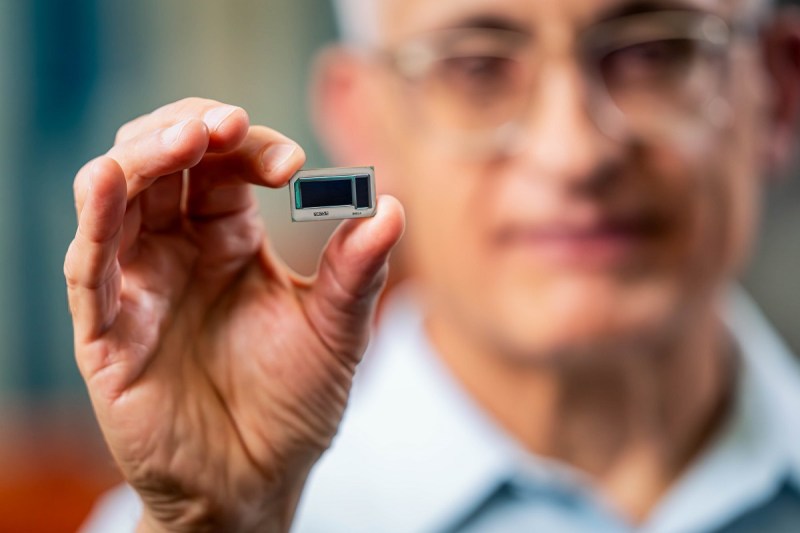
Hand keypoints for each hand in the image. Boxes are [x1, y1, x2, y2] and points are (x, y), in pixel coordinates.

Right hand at [64, 98, 404, 531]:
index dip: (250, 148)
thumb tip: (392, 208)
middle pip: (165, 161)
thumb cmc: (294, 404)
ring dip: (146, 156)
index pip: (225, 165)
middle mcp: (178, 250)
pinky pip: (89, 266)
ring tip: (187, 137)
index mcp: (229, 239)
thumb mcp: (336, 332)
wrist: (256, 481)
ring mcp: (140, 285)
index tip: (292, 164)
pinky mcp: (108, 331)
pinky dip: (96, 219)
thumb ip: (357, 272)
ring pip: (120, 197)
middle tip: (228, 123)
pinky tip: (109, 182)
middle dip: (192, 130)